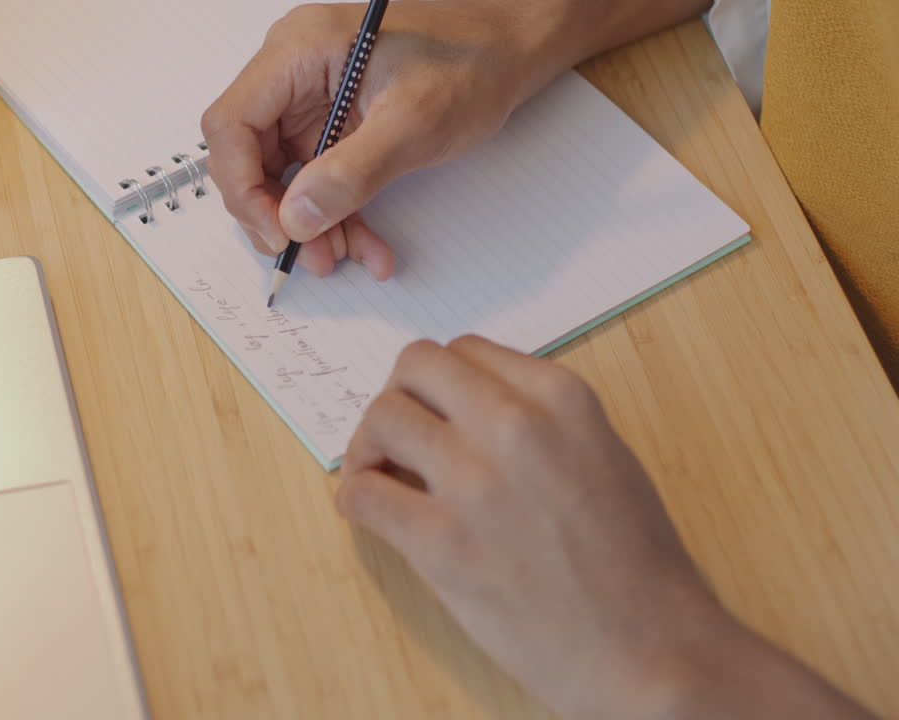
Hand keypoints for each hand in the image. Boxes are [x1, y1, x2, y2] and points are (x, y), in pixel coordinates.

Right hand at [201, 0, 578, 279]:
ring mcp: (312, 99)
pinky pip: (317, 179)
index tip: (278, 232)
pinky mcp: (334, 124)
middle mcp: (294, 71)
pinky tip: (368, 245)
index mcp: (299, 51)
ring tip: (346, 257)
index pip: (231, 125)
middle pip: (249, 156)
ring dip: (311, 225)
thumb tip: (295, 218)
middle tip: (312, 256)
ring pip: (284, 177)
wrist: (513, 48)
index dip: (242, 187)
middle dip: (278, 215)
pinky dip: (339, 215)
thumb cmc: (473, 61)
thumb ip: (350, 173)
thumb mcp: (414, 123)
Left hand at [337, 336, 875, 718]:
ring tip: (379, 477)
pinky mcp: (440, 542)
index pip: (465, 349)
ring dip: (369, 445)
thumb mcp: (603, 454)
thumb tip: (467, 410)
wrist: (648, 648)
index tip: (435, 413)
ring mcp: (474, 481)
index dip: (441, 383)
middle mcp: (515, 425)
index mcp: (560, 397)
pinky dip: (354, 498)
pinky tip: (368, 512)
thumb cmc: (634, 562)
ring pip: (381, 418)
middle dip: (399, 397)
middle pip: (415, 367)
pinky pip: (363, 493)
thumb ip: (539, 419)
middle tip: (398, 439)